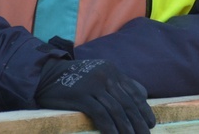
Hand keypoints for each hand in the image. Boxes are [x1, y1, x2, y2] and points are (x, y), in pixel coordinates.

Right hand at [35, 59, 155, 133]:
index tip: (152, 123)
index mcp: (113, 71)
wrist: (47, 75)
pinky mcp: (81, 95)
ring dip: (126, 127)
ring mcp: (94, 85)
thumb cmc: (76, 80)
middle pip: (127, 103)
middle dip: (139, 122)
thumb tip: (142, 95)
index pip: (134, 93)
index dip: (144, 110)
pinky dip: (109, 126)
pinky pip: (100, 113)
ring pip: (116, 109)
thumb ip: (119, 84)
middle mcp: (107, 76)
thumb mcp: (100, 76)